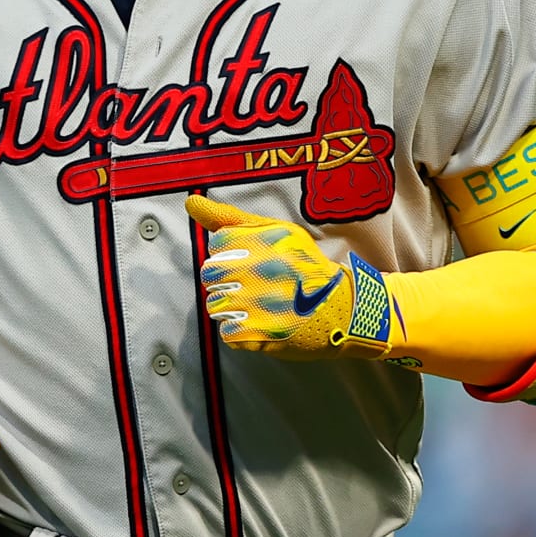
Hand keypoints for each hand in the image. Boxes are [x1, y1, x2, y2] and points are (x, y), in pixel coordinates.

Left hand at [185, 196, 392, 359]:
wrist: (344, 311)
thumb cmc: (305, 268)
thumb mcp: (277, 232)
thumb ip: (232, 218)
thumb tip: (191, 202)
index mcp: (268, 240)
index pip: (218, 244)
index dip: (231, 255)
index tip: (252, 261)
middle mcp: (264, 268)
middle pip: (211, 274)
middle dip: (226, 281)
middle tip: (253, 286)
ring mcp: (262, 303)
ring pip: (215, 305)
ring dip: (233, 309)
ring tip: (261, 306)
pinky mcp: (262, 334)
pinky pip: (227, 333)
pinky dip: (241, 332)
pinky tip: (264, 324)